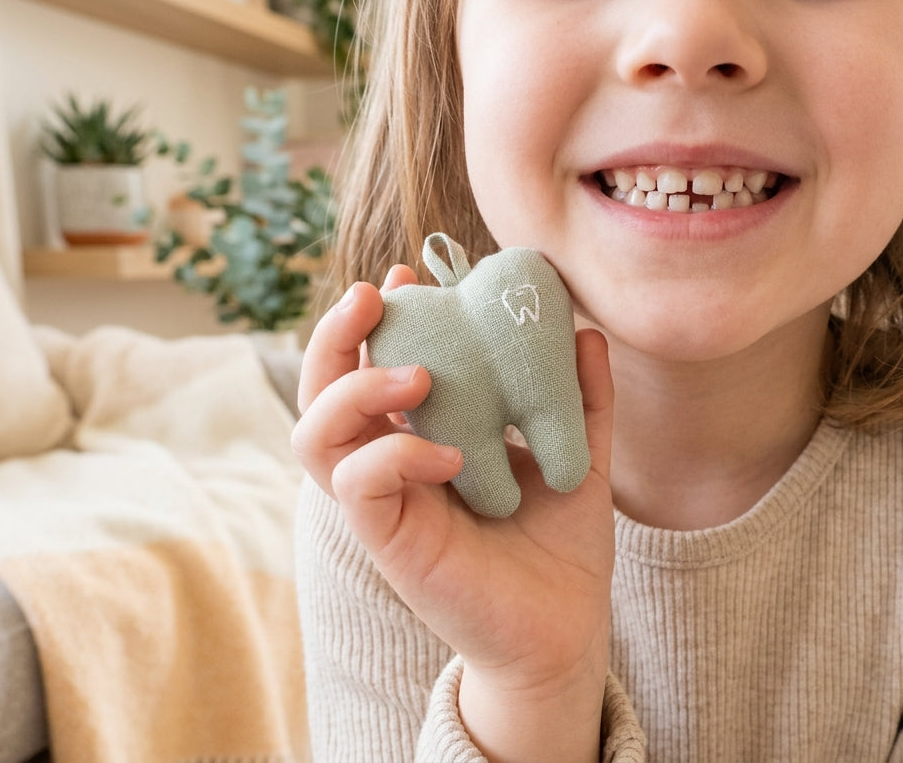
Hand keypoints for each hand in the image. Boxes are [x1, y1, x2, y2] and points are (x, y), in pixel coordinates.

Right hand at [292, 265, 614, 761]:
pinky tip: (449, 453)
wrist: (565, 629)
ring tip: (419, 373)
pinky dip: (394, 453)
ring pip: (315, 434)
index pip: (373, 365)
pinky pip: (359, 485)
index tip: (411, 274)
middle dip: (335, 334)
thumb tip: (586, 332)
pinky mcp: (390, 540)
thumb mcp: (579, 458)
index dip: (380, 317)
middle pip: (321, 389)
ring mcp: (384, 502)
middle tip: (376, 295)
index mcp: (423, 435)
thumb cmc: (561, 547)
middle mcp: (391, 463)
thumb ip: (582, 399)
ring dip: (353, 387)